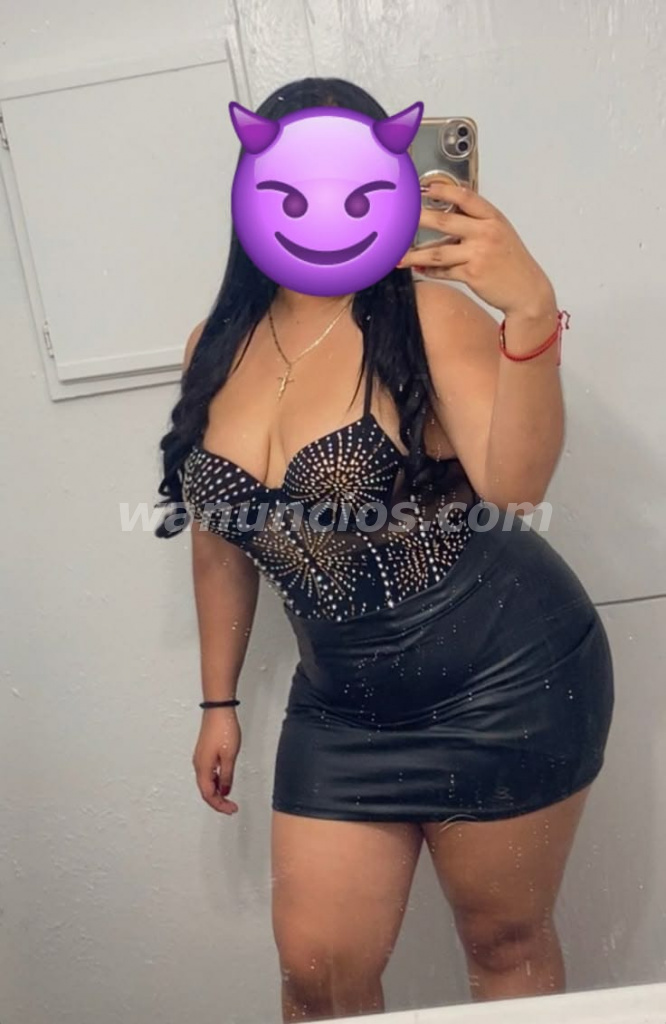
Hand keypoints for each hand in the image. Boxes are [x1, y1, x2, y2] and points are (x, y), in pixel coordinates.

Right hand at [192, 708, 240, 814]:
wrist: (218, 710)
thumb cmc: (223, 729)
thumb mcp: (229, 756)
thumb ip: (227, 776)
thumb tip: (224, 790)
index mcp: (203, 767)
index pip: (208, 794)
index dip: (220, 805)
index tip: (231, 809)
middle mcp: (198, 764)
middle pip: (206, 790)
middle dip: (218, 801)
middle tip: (231, 807)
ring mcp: (200, 758)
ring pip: (206, 781)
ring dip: (217, 791)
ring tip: (229, 796)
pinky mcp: (204, 752)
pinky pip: (208, 772)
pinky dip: (216, 780)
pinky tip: (225, 780)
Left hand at [397, 181, 555, 317]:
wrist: (527, 290)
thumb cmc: (511, 261)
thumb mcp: (499, 232)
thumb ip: (475, 222)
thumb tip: (442, 214)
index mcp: (492, 217)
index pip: (465, 197)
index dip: (442, 190)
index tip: (423, 188)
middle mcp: (485, 232)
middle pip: (444, 221)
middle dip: (418, 219)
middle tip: (398, 218)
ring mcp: (478, 253)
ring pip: (437, 252)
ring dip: (415, 255)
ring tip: (398, 256)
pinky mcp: (472, 274)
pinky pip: (444, 271)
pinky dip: (430, 272)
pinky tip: (419, 270)